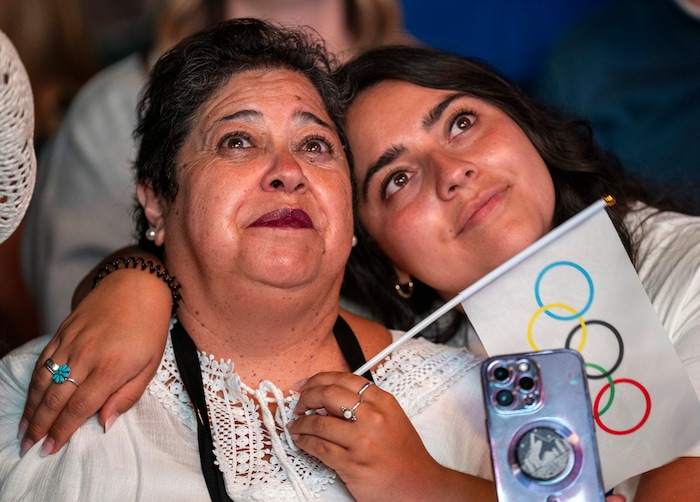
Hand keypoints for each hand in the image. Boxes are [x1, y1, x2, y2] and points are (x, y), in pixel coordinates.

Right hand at [18, 267, 171, 455]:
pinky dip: (33, 383)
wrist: (137, 285)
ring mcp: (71, 343)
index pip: (79, 408)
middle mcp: (86, 356)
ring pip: (42, 381)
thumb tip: (105, 424)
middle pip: (55, 399)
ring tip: (24, 430)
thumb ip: (128, 397)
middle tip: (29, 447)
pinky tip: (30, 398)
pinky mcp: (62, 331)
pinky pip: (42, 361)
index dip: (62, 432)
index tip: (50, 450)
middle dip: (40, 427)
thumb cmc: (149, 328)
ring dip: (30, 408)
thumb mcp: (151, 366)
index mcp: (110, 368)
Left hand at [288, 371, 494, 500]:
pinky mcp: (351, 463)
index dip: (319, 379)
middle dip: (306, 397)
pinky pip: (318, 447)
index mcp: (383, 402)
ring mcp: (361, 440)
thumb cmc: (405, 454)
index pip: (344, 379)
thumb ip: (366, 404)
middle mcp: (372, 417)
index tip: (307, 383)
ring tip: (296, 425)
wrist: (420, 485)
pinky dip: (304, 442)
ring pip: (318, 422)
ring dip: (301, 423)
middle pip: (327, 394)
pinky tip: (300, 440)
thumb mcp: (392, 417)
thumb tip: (330, 400)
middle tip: (299, 403)